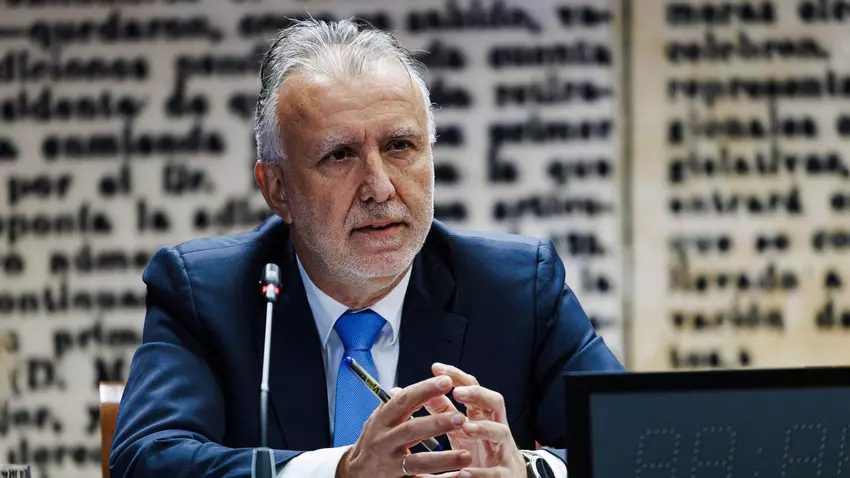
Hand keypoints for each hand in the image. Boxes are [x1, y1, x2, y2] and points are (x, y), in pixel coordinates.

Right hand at [336, 375, 473, 477]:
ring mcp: (391, 464)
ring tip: (466, 455)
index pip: (404, 401)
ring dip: (443, 459)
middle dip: (437, 423)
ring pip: (418, 462)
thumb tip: (402, 388)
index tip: (447, 381)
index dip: (425, 390)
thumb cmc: (371, 443)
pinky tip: (458, 477)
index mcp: (382, 421)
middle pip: (412, 430)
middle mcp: (384, 441)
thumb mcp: (376, 421)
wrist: (353, 475)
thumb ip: (391, 406)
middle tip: (461, 417)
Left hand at [422, 363, 525, 477]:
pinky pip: (497, 472)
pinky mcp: (506, 474)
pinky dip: (481, 473)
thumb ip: (442, 412)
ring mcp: (504, 450)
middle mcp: (496, 428)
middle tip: (457, 392)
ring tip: (466, 428)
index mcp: (482, 417)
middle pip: (495, 402)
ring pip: (501, 432)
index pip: (473, 389)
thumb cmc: (480, 453)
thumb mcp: (459, 430)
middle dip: (478, 394)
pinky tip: (465, 472)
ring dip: (484, 428)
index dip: (457, 376)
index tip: (436, 368)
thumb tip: (413, 393)